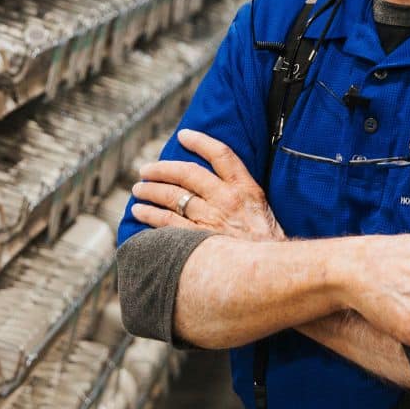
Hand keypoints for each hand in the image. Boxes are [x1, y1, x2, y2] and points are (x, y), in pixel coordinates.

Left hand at [131, 129, 284, 240]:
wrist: (271, 273)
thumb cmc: (267, 242)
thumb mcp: (261, 209)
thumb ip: (240, 192)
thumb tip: (216, 181)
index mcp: (245, 188)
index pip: (221, 154)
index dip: (200, 141)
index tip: (184, 135)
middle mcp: (226, 199)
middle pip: (188, 173)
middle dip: (163, 168)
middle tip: (146, 169)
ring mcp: (210, 220)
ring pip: (172, 196)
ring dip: (151, 190)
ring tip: (138, 189)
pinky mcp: (196, 240)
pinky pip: (165, 223)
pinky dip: (149, 214)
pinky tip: (139, 211)